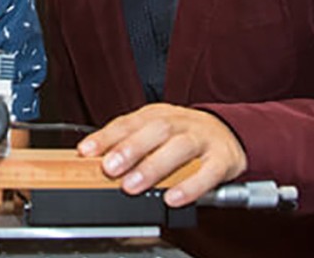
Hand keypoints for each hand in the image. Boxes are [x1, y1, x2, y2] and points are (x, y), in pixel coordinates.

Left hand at [77, 104, 246, 206]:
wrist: (227, 134)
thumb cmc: (182, 135)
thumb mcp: (153, 132)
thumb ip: (127, 143)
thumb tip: (93, 160)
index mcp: (158, 114)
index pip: (129, 122)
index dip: (106, 136)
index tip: (87, 151)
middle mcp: (180, 123)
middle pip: (155, 130)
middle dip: (130, 148)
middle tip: (110, 168)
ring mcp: (202, 139)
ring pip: (179, 147)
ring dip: (154, 167)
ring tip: (132, 186)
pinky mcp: (222, 159)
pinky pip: (208, 172)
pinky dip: (190, 186)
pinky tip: (173, 198)